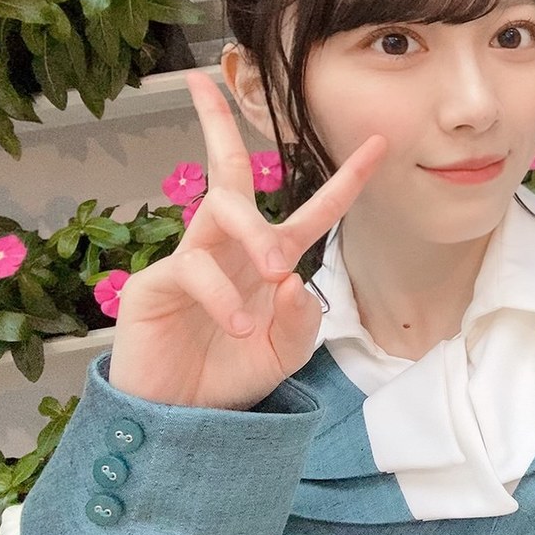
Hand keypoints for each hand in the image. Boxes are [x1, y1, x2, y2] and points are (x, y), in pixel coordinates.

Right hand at [107, 71, 386, 409]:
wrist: (183, 420)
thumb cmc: (232, 376)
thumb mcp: (286, 353)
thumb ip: (301, 320)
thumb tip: (294, 281)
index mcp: (271, 260)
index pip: (315, 211)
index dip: (348, 178)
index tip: (380, 143)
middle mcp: (231, 247)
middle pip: (226, 170)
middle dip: (218, 125)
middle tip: (230, 114)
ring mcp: (191, 258)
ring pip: (221, 206)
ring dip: (257, 234)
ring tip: (275, 273)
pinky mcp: (155, 283)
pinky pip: (193, 267)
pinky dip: (222, 294)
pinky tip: (237, 324)